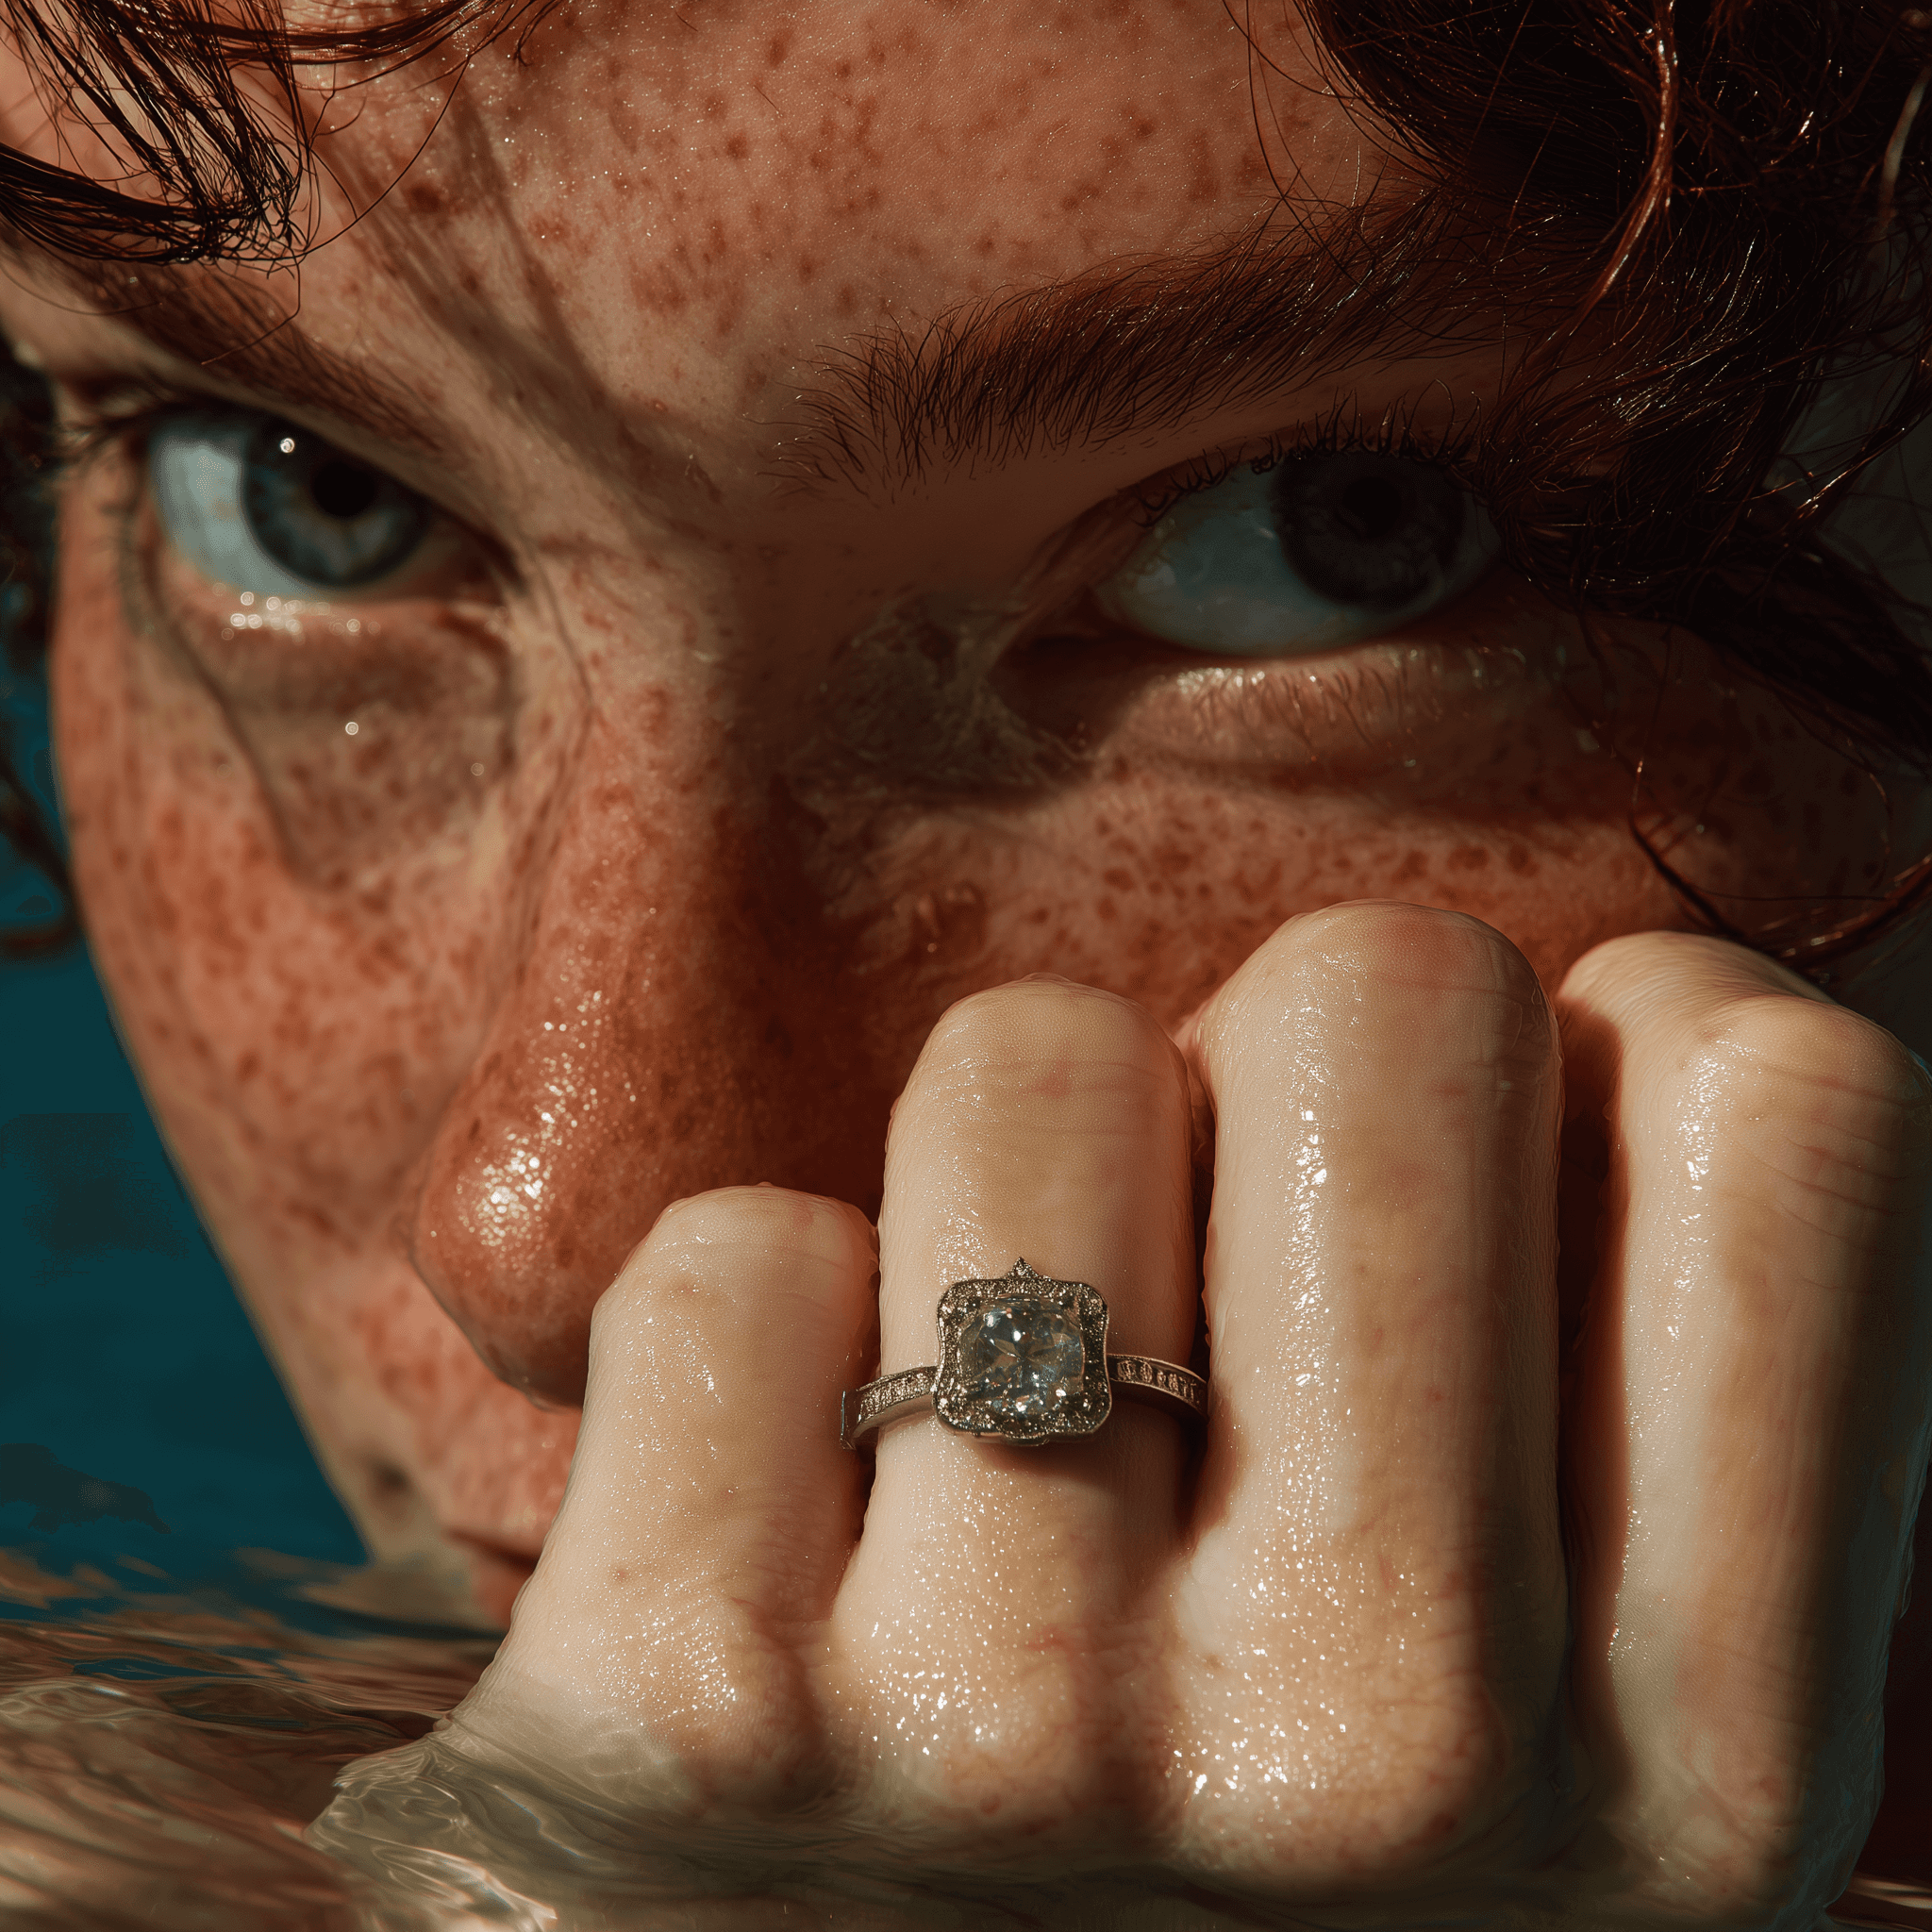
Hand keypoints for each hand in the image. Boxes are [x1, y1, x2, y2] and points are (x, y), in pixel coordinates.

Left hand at [316, 904, 1931, 1927]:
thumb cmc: (1253, 1904)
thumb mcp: (1575, 1741)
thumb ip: (1650, 1412)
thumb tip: (1640, 1001)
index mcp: (1692, 1768)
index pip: (1783, 1102)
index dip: (1618, 1057)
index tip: (1501, 1173)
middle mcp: (1390, 1749)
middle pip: (1387, 992)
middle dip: (1280, 1079)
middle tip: (1219, 1278)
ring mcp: (1027, 1733)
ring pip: (1035, 1064)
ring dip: (1005, 1185)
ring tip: (1000, 1413)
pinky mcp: (694, 1720)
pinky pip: (741, 1257)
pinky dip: (759, 1336)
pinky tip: (795, 1534)